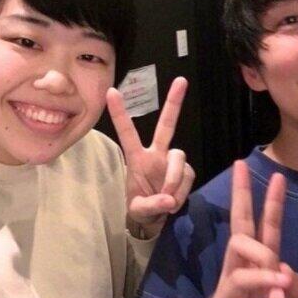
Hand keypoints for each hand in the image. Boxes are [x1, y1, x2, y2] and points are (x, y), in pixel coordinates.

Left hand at [107, 77, 194, 237]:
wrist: (157, 218)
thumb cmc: (141, 207)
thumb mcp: (138, 209)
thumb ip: (151, 205)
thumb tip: (170, 199)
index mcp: (137, 158)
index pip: (127, 132)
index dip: (119, 113)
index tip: (111, 91)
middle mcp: (157, 153)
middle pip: (167, 125)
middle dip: (174, 103)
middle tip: (181, 80)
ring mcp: (173, 161)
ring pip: (179, 160)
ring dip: (174, 180)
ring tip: (167, 201)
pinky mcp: (186, 171)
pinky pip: (187, 178)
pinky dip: (181, 192)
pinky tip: (174, 201)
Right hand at [211, 161, 297, 297]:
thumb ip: (294, 284)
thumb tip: (285, 272)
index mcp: (262, 261)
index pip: (268, 225)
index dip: (273, 201)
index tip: (278, 176)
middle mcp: (244, 262)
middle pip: (241, 220)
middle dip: (241, 192)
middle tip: (239, 164)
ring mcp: (232, 276)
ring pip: (240, 242)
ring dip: (263, 255)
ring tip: (280, 281)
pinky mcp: (224, 293)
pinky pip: (241, 275)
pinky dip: (262, 280)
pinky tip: (278, 292)